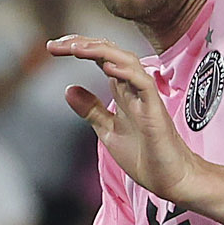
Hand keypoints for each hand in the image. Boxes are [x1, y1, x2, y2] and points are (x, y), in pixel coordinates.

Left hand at [50, 37, 204, 204]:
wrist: (172, 180)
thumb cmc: (146, 156)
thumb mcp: (109, 131)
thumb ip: (91, 110)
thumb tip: (68, 89)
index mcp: (122, 91)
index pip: (100, 58)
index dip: (77, 48)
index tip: (51, 48)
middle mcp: (134, 88)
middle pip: (110, 52)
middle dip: (82, 44)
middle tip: (54, 45)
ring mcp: (146, 97)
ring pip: (126, 60)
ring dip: (101, 51)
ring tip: (76, 48)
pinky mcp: (156, 110)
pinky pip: (143, 83)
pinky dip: (126, 72)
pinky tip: (107, 66)